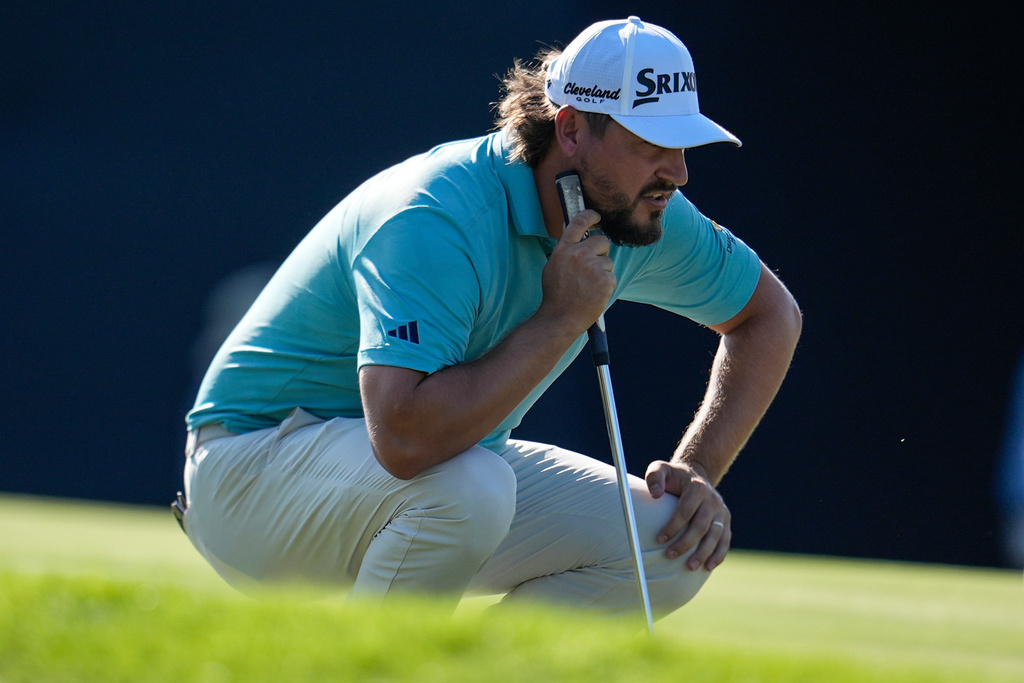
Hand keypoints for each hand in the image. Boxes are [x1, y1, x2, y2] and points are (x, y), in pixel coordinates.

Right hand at [538, 209, 614, 333]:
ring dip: (603, 271)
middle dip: (601, 251)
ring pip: (608, 260)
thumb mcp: (553, 265)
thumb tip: (569, 227)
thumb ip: (564, 247)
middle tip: (592, 267)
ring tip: (589, 285)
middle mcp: (578, 254)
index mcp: (564, 249)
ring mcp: (593, 267)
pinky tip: (594, 293)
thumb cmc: (556, 293)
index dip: (591, 215)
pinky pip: (612, 276)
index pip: (579, 222)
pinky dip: (606, 285)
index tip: (597, 216)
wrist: (561, 318)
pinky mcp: (605, 280)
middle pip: (602, 240)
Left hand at [645, 459, 730, 570]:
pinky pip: (725, 540)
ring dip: (703, 553)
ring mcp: (721, 511)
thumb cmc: (673, 476)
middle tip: (670, 556)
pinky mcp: (726, 521)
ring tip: (689, 567)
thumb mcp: (661, 469)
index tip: (659, 539)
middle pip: (701, 525)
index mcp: (697, 487)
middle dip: (685, 543)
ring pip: (715, 535)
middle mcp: (712, 499)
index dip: (673, 526)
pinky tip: (708, 567)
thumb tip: (655, 494)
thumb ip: (655, 477)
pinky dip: (718, 554)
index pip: (685, 510)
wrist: (695, 474)